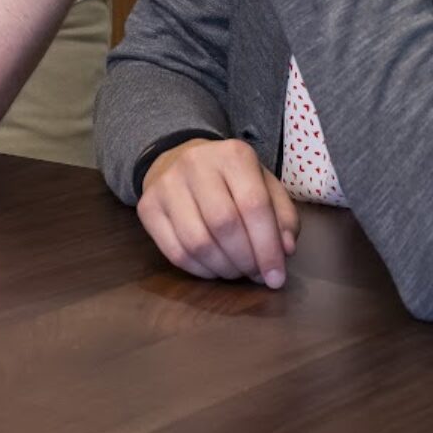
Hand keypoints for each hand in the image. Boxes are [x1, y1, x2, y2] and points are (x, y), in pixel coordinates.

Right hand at [137, 138, 299, 287]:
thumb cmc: (231, 179)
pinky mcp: (147, 207)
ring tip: (236, 271)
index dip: (268, 248)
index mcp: (233, 154)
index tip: (276, 277)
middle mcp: (195, 163)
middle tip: (255, 275)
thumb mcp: (265, 186)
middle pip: (224, 225)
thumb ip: (282, 217)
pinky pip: (175, 252)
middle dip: (245, 260)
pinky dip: (200, 270)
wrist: (178, 158)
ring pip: (197, 243)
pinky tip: (213, 268)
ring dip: (223, 268)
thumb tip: (284, 250)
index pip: (254, 205)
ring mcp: (166, 184)